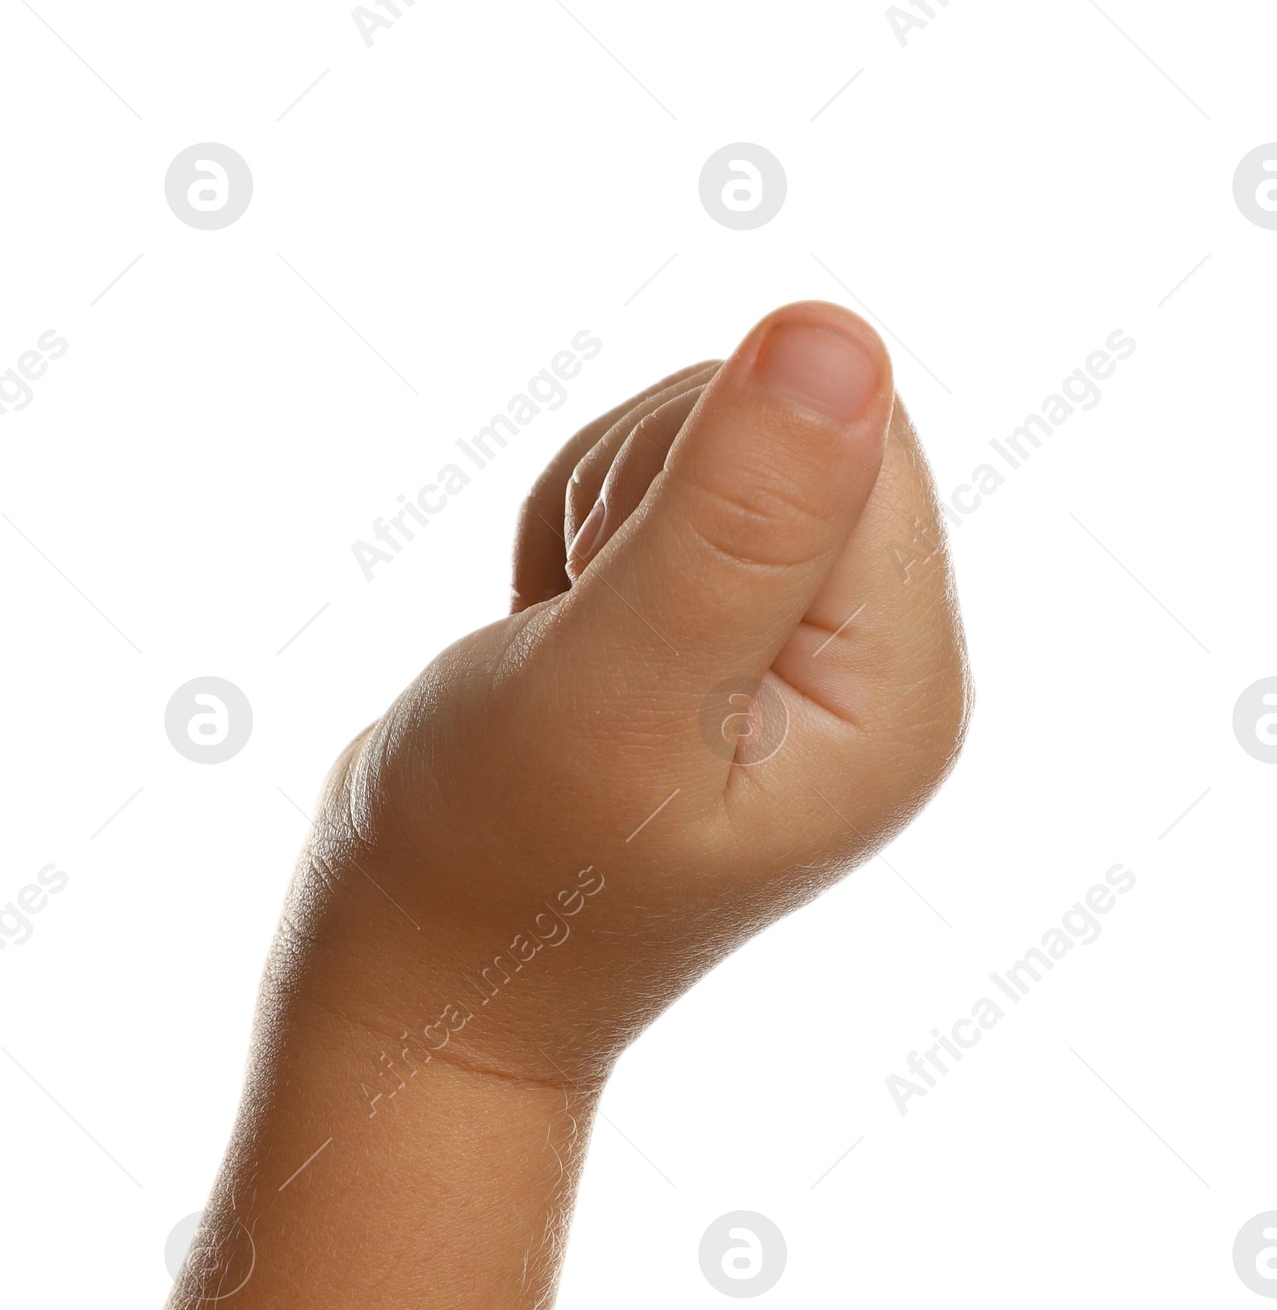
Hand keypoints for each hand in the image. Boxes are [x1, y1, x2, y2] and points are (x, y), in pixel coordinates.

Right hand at [276, 300, 968, 1096]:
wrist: (414, 979)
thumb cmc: (488, 864)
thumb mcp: (611, 689)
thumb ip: (731, 520)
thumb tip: (843, 330)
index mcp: (896, 697)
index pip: (856, 435)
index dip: (699, 471)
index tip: (614, 607)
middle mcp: (872, 676)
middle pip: (793, 425)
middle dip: (643, 492)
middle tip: (576, 636)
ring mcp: (794, 662)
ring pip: (708, 442)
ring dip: (594, 519)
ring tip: (555, 654)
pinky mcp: (717, 648)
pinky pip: (659, 493)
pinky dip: (574, 545)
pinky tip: (550, 650)